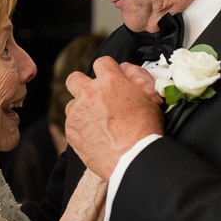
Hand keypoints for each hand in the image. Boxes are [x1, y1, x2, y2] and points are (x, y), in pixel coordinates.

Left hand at [65, 57, 164, 180]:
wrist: (134, 158)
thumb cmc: (145, 130)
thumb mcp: (149, 99)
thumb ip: (135, 82)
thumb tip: (126, 73)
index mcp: (110, 81)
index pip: (101, 62)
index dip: (106, 71)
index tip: (109, 80)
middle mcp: (89, 93)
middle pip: (74, 79)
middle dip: (82, 85)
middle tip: (93, 97)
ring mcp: (77, 112)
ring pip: (71, 104)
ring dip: (81, 110)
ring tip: (96, 123)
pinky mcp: (71, 131)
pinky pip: (71, 124)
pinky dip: (80, 128)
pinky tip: (94, 136)